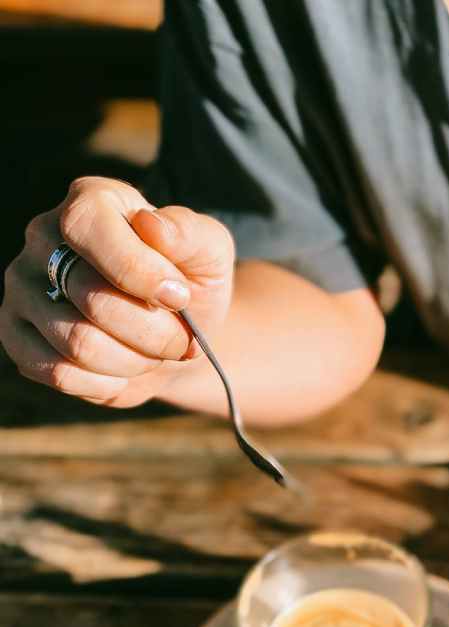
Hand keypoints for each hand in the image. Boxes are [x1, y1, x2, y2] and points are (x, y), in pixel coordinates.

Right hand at [0, 177, 234, 406]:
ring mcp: (22, 288)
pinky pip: (58, 373)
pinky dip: (107, 382)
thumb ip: (190, 234)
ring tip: (155, 353)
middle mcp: (42, 237)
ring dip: (134, 360)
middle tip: (182, 341)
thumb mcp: (210, 252)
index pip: (87, 227)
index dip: (138, 271)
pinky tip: (126, 369)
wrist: (175, 334)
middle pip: (90, 297)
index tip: (181, 298)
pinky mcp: (16, 337)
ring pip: (77, 342)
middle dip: (153, 332)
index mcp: (89, 201)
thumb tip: (151, 225)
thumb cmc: (190, 284)